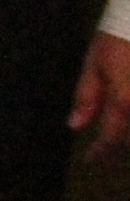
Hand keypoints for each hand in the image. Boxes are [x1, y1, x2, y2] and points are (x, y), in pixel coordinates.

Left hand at [70, 30, 129, 158]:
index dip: (101, 151)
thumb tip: (75, 126)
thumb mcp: (94, 66)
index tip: (91, 159)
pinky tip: (126, 113)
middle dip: (120, 143)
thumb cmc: (116, 41)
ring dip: (129, 133)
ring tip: (118, 132)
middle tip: (104, 145)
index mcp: (124, 102)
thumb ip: (87, 97)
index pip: (112, 137)